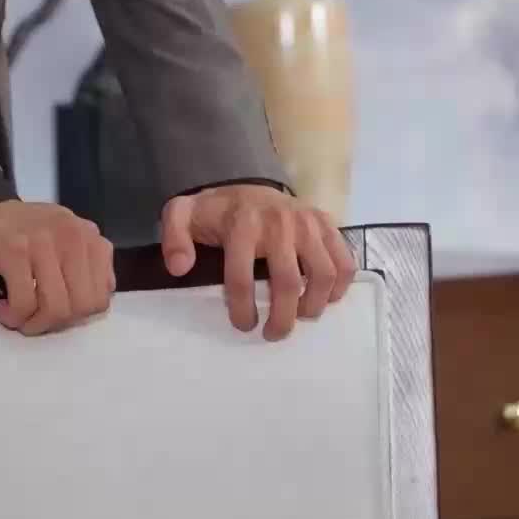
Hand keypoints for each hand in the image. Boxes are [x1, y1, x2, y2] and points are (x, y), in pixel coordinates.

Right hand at [0, 200, 115, 335]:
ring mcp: (43, 242)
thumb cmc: (23, 231)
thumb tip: (97, 300)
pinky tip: (2, 309)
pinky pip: (24, 303)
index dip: (77, 316)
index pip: (101, 296)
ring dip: (32, 324)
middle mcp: (71, 235)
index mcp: (88, 236)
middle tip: (33, 319)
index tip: (54, 313)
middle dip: (55, 323)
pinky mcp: (14, 251)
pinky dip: (13, 317)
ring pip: (55, 308)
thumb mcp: (65, 239)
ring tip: (17, 317)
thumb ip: (86, 263)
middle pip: (80, 306)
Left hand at [160, 186, 355, 340]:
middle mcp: (279, 222)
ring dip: (312, 306)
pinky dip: (339, 286)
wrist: (249, 185)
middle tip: (273, 334)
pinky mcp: (326, 222)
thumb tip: (179, 268)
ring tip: (299, 317)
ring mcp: (307, 221)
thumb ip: (173, 237)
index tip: (243, 325)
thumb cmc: (217, 211)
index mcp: (242, 224)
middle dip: (282, 319)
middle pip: (288, 284)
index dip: (242, 310)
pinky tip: (324, 299)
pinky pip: (344, 261)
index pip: (241, 278)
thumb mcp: (182, 215)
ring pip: (323, 275)